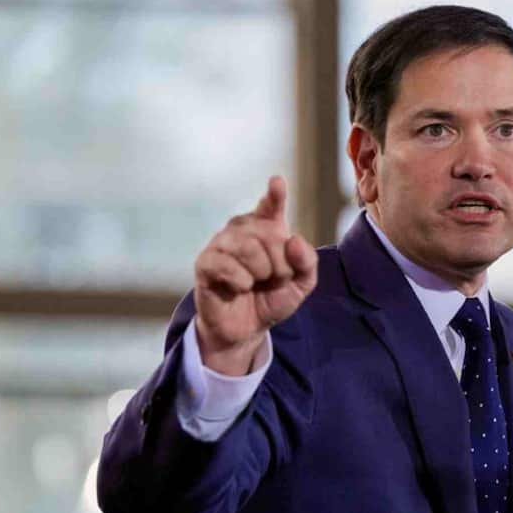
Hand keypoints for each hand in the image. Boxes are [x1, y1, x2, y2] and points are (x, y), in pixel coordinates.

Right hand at [193, 176, 317, 374]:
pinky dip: (241, 280)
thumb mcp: (300, 284)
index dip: (274, 195)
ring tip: (255, 283)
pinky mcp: (205, 262)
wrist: (247, 329)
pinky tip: (239, 288)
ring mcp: (221, 244)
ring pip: (248, 247)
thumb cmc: (271, 299)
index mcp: (266, 229)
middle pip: (269, 234)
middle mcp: (242, 230)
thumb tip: (294, 239)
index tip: (277, 182)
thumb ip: (307, 263)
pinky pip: (226, 264)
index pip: (271, 206)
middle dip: (280, 263)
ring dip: (260, 272)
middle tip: (273, 279)